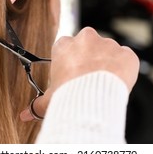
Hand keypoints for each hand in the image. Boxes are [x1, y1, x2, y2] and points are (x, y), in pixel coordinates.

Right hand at [19, 27, 138, 120]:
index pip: (67, 49)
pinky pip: (127, 58)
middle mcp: (86, 38)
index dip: (71, 64)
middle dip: (90, 59)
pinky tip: (118, 82)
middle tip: (89, 80)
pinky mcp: (126, 53)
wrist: (93, 99)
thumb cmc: (67, 96)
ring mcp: (108, 44)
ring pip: (109, 51)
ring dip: (108, 64)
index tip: (73, 76)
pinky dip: (125, 69)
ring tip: (104, 84)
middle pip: (89, 45)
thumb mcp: (48, 101)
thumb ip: (37, 105)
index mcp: (64, 45)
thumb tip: (25, 115)